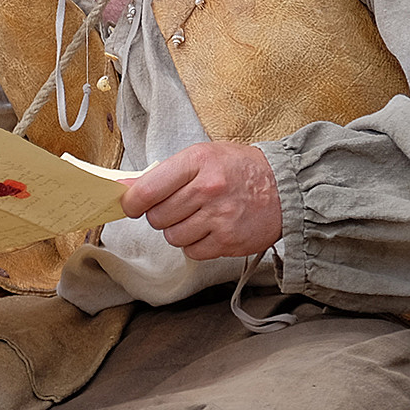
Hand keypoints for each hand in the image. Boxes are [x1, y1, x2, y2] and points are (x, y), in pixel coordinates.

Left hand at [119, 141, 281, 259]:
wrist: (285, 187)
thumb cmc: (239, 169)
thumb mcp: (201, 156)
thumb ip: (163, 174)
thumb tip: (124, 189)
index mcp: (198, 162)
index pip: (147, 189)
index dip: (131, 201)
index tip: (130, 204)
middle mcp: (208, 189)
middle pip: (156, 217)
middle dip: (159, 214)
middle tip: (176, 206)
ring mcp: (220, 218)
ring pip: (172, 236)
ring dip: (178, 230)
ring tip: (197, 216)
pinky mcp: (229, 242)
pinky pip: (192, 252)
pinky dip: (195, 244)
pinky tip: (209, 229)